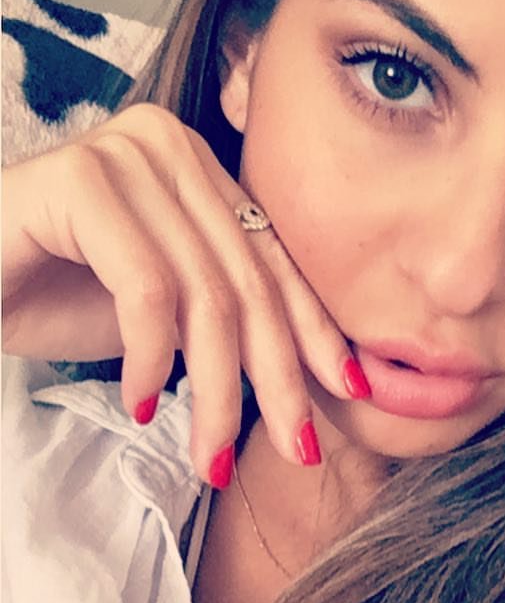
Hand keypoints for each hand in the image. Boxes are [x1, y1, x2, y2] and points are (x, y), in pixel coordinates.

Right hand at [1, 103, 366, 482]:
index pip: (275, 262)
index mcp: (201, 169)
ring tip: (208, 454)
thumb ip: (229, 318)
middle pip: (249, 283)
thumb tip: (319, 376)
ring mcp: (124, 156)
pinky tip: (142, 402)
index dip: (315, 333)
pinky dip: (151, 359)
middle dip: (278, 380)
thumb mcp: (169, 314)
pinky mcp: (78, 181)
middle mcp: (170, 148)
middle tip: (298, 448)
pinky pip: (146, 289)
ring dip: (216, 393)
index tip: (347, 394)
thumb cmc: (60, 297)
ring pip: (205, 296)